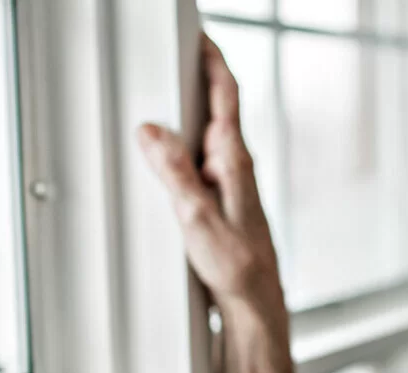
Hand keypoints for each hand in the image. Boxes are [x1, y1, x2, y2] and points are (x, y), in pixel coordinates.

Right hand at [136, 34, 282, 309]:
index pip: (227, 96)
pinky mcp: (222, 198)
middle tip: (175, 54)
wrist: (254, 302)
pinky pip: (200, 159)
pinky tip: (169, 153)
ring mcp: (230, 182)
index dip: (213, 61)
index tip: (199, 36)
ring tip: (164, 95)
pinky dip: (184, 146)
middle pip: (216, 107)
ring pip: (207, 134)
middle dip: (197, 78)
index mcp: (234, 161)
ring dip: (189, 113)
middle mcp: (235, 165)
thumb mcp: (197, 219)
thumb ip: (175, 173)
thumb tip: (152, 131)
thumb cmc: (237, 267)